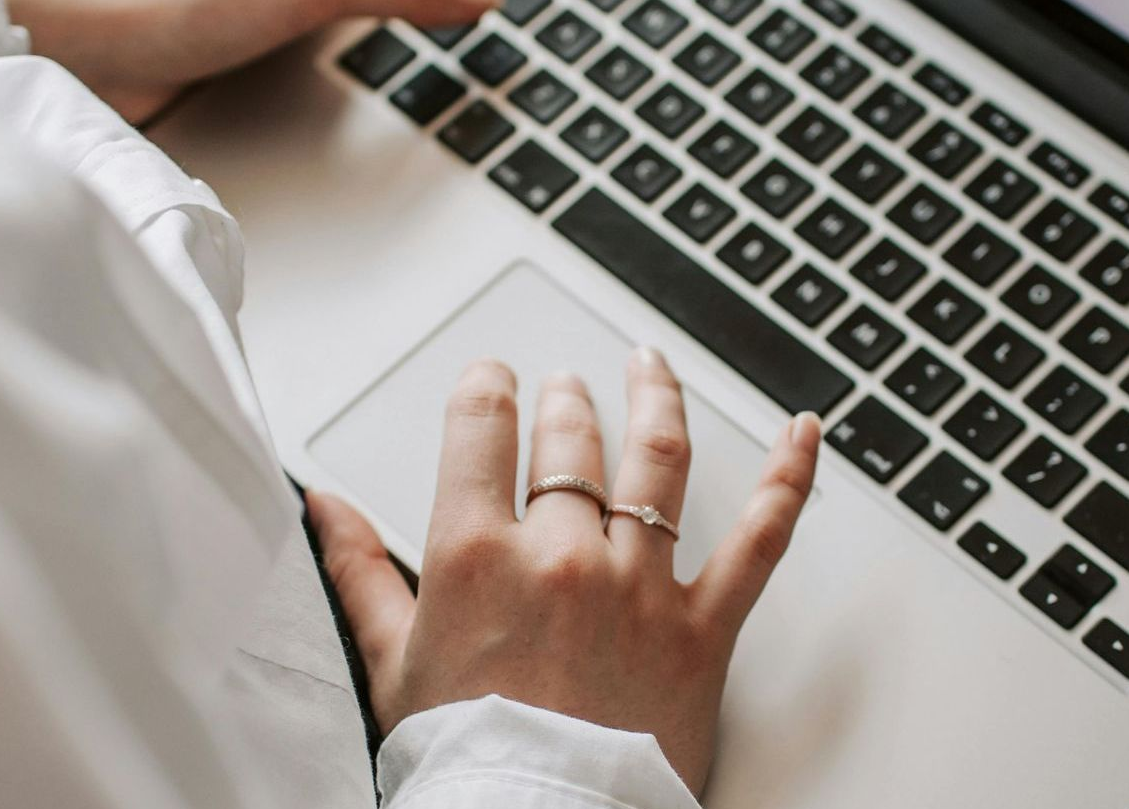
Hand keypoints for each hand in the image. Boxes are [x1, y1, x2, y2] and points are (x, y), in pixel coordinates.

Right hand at [306, 350, 822, 794]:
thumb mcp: (393, 664)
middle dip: (563, 399)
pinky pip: (760, 541)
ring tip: (648, 365)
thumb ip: (359, 571)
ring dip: (653, 396)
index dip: (486, 387)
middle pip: (569, 438)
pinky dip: (788, 479)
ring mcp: (640, 586)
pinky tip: (802, 433)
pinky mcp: (702, 628)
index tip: (491, 379)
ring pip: (657, 458)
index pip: (482, 426)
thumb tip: (325, 507)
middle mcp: (563, 556)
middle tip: (562, 384)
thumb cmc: (465, 763)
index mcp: (478, 556)